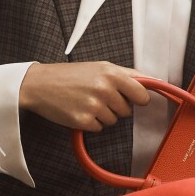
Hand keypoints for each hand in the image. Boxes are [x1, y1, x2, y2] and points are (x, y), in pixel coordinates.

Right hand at [18, 62, 151, 131]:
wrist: (40, 84)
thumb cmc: (71, 75)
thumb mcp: (100, 67)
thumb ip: (127, 75)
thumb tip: (154, 82)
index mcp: (112, 74)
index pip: (142, 94)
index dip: (139, 99)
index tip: (133, 99)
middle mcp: (104, 89)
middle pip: (127, 110)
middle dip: (116, 106)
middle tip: (98, 96)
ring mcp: (94, 106)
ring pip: (113, 120)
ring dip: (103, 115)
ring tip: (86, 101)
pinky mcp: (83, 121)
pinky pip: (99, 128)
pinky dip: (91, 123)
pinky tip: (79, 110)